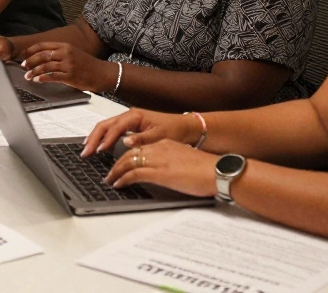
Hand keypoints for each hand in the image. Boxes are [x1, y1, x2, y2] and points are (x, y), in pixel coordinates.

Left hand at [20, 42, 113, 91]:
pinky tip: (37, 80)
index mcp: (65, 46)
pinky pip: (52, 76)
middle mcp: (66, 53)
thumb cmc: (87, 64)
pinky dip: (42, 78)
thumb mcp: (73, 53)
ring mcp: (68, 64)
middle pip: (42, 55)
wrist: (102, 73)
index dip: (30, 50)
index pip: (43, 45)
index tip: (23, 55)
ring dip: (34, 71)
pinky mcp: (70, 76)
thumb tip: (42, 56)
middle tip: (23, 66)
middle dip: (29, 61)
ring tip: (28, 76)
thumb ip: (59, 52)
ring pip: (45, 66)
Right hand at [81, 108, 198, 157]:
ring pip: (106, 126)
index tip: (98, 151)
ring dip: (95, 137)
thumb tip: (126, 142)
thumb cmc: (175, 130)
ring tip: (87, 149)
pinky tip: (99, 146)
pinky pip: (111, 130)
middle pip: (105, 125)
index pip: (115, 127)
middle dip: (93, 138)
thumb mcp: (160, 136)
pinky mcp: (130, 126)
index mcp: (135, 116)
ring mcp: (128, 120)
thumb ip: (142, 139)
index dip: (106, 139)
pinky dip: (102, 137)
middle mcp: (129, 115)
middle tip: (85, 152)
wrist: (186, 127)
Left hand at [103, 139, 219, 196]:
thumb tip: (164, 172)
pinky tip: (118, 184)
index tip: (120, 163)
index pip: (139, 147)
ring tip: (109, 179)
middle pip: (130, 153)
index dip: (126, 155)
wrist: (218, 171)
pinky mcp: (159, 172)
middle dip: (116, 163)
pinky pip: (134, 174)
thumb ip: (171, 162)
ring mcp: (158, 160)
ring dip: (115, 172)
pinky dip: (123, 179)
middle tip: (109, 172)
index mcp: (166, 144)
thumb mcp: (185, 161)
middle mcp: (159, 148)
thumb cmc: (207, 170)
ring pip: (128, 162)